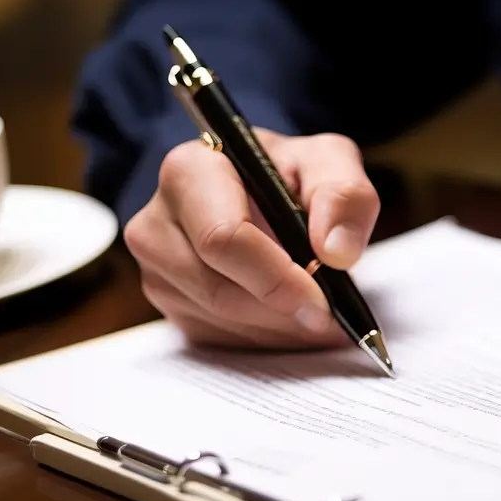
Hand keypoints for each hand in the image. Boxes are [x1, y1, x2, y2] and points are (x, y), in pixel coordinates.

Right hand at [124, 128, 379, 348]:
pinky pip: (217, 338)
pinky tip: (292, 319)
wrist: (258, 190)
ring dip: (279, 330)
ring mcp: (154, 268)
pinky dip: (264, 338)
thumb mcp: (329, 162)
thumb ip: (345, 196)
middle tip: (333, 319)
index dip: (276, 279)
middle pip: (220, 292)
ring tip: (321, 317)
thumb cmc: (290, 173)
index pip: (222, 240)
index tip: (322, 302)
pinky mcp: (167, 303)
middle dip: (284, 313)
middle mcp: (156, 222)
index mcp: (190, 172)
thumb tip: (336, 252)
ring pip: (220, 322)